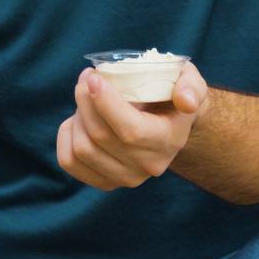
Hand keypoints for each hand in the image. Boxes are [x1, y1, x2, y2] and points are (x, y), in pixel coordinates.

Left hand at [56, 61, 208, 190]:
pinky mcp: (105, 181)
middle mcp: (148, 165)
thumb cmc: (175, 97)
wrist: (171, 124)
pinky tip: (78, 119)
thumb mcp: (191, 83)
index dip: (106, 103)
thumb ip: (191, 87)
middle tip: (87, 77)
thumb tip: (185, 101)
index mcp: (168, 141)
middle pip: (100, 137)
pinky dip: (66, 136)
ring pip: (82, 149)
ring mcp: (125, 178)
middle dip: (85, 101)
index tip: (94, 77)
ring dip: (77, 116)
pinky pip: (69, 162)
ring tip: (85, 96)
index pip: (130, 130)